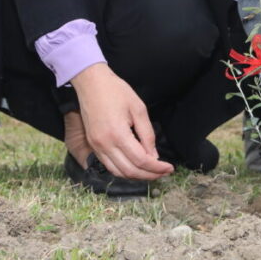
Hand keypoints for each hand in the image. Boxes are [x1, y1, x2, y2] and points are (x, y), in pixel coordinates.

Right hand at [71, 63, 173, 180]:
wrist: (91, 83)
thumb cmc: (116, 91)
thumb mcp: (139, 109)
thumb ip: (147, 134)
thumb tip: (154, 156)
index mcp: (118, 134)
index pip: (141, 160)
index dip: (157, 167)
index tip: (170, 167)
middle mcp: (104, 144)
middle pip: (130, 170)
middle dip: (149, 175)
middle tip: (163, 172)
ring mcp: (96, 146)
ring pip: (118, 172)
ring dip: (136, 176)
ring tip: (152, 172)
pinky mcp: (93, 145)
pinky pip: (109, 166)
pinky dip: (123, 170)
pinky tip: (135, 166)